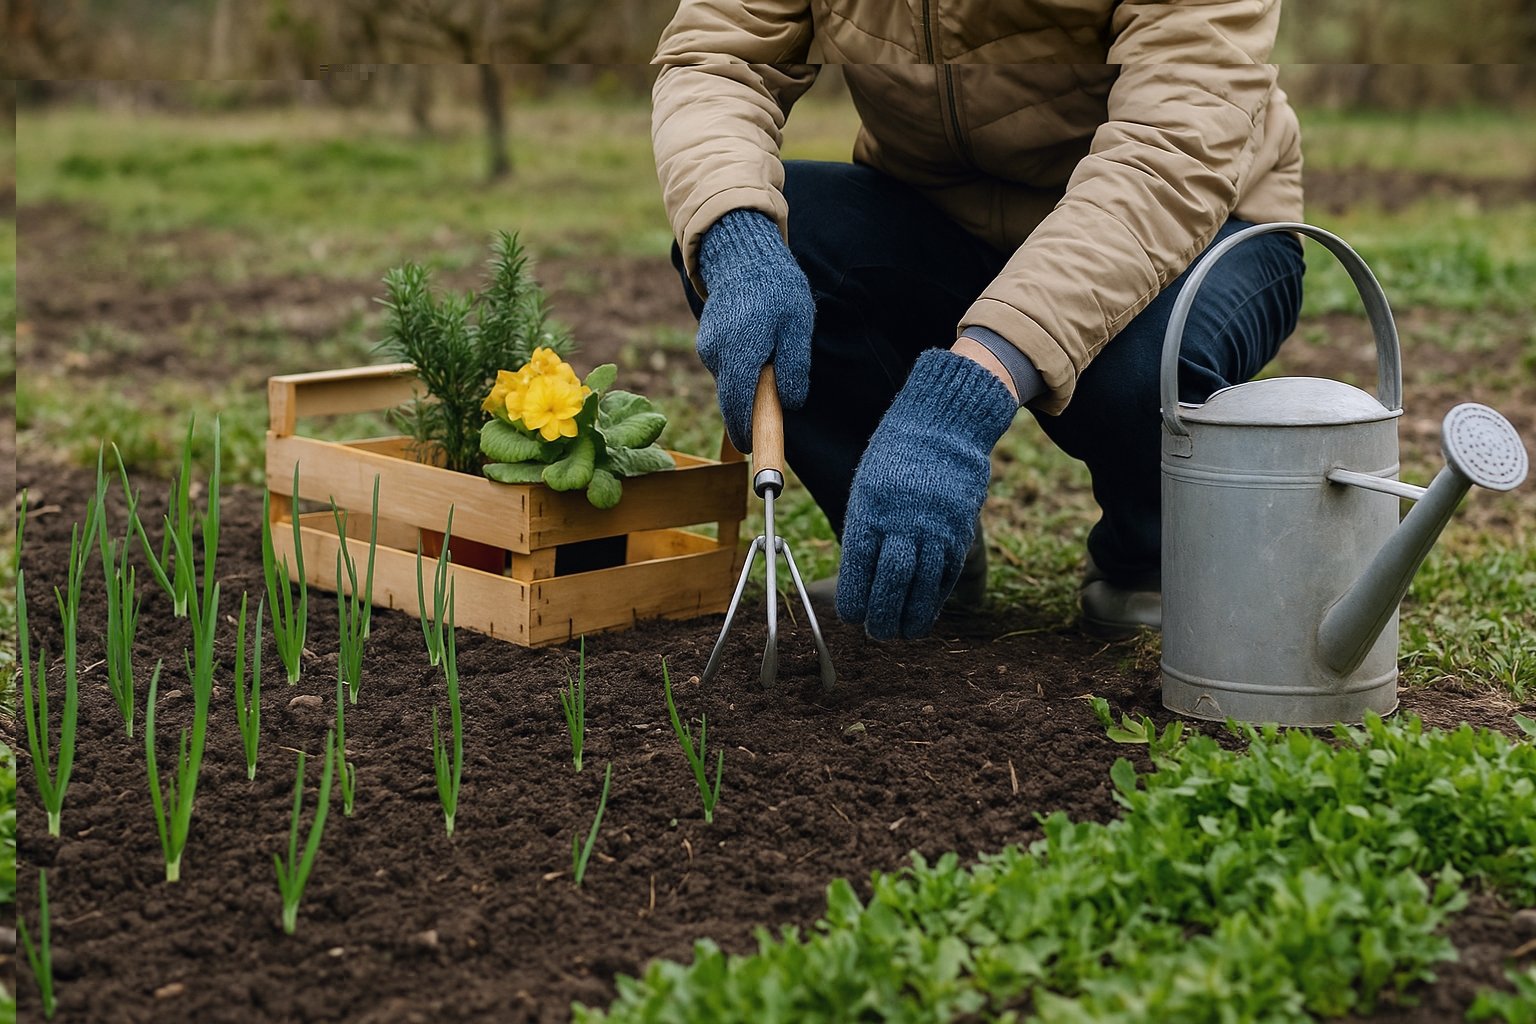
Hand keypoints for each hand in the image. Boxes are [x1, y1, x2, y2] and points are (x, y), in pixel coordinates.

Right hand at [695, 210, 814, 451]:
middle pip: (732, 400)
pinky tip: (757, 344)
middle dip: (750, 414)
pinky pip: (726, 367)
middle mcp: (717, 353)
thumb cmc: (777, 289)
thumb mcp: (798, 327)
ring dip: (749, 383)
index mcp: (741, 352)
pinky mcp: (706, 341)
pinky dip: (742, 368)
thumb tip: (790, 404)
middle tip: (770, 420)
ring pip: (731, 382)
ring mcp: (707, 347)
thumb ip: (795, 368)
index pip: (740, 406)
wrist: (742, 254)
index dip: (749, 433)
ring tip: (772, 353)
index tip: (756, 452)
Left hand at [837, 349, 1016, 638]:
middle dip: (882, 618)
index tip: (852, 617)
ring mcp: (934, 529)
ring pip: (922, 588)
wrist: (941, 427)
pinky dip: (935, 599)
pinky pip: (946, 576)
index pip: (857, 573)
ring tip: (903, 633)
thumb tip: (859, 582)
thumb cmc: (893, 461)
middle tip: (878, 633)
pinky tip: (926, 611)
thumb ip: (864, 534)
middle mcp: (902, 525)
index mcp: (869, 514)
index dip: (854, 604)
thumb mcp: (866, 491)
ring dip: (911, 618)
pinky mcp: (959, 532)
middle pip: (890, 586)